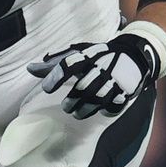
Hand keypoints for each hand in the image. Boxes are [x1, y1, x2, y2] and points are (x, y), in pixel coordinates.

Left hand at [27, 28, 159, 119]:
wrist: (136, 54)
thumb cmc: (101, 55)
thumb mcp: (80, 54)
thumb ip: (55, 62)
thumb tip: (30, 69)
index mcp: (89, 56)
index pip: (69, 64)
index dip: (56, 77)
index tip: (47, 88)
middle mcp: (102, 67)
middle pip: (83, 87)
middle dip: (72, 100)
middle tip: (66, 106)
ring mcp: (115, 80)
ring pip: (97, 100)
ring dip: (83, 110)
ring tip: (76, 113)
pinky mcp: (125, 91)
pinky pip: (113, 106)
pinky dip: (104, 111)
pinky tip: (99, 110)